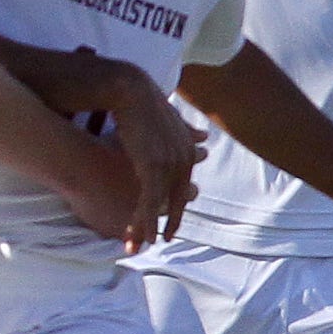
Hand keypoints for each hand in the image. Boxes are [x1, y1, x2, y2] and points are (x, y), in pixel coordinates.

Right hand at [98, 68, 202, 251]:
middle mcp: (183, 159)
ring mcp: (169, 165)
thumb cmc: (142, 100)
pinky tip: (140, 237)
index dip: (175, 205)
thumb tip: (204, 137)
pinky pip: (148, 202)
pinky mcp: (153, 168)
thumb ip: (187, 131)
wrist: (128, 88)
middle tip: (161, 241)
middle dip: (168, 222)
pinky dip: (144, 222)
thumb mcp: (169, 118)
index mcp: (187, 149)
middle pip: (176, 199)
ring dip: (150, 227)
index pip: (182, 185)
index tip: (169, 222)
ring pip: (161, 205)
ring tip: (144, 245)